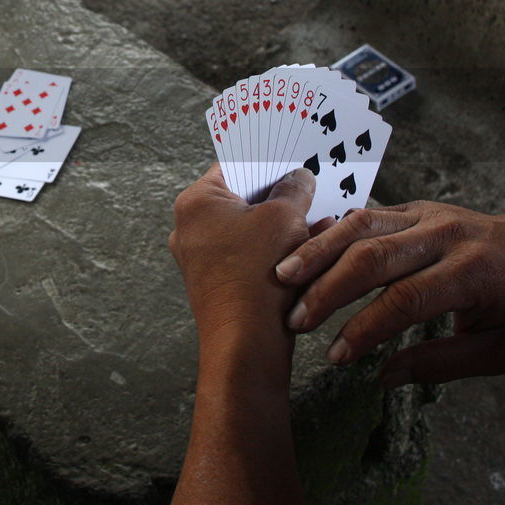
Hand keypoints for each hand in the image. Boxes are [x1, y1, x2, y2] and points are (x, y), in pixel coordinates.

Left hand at [169, 165, 322, 339]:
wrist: (246, 341)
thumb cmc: (258, 274)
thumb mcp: (286, 217)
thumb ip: (294, 188)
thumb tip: (299, 177)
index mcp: (196, 201)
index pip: (234, 166)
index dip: (267, 163)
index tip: (293, 163)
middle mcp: (188, 227)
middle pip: (241, 199)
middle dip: (278, 198)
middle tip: (308, 192)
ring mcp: (199, 257)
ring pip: (247, 229)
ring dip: (281, 226)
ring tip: (316, 222)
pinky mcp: (215, 281)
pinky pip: (247, 255)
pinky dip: (273, 251)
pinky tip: (306, 251)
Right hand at [275, 199, 504, 385]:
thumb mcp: (497, 348)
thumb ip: (440, 363)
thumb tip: (383, 377)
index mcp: (472, 273)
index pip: (406, 299)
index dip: (366, 329)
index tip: (337, 356)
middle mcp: (445, 235)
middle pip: (373, 256)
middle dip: (328, 290)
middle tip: (297, 320)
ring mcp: (426, 214)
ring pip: (360, 225)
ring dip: (317, 251)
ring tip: (283, 276)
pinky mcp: (412, 207)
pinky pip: (364, 214)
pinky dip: (329, 232)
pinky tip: (301, 251)